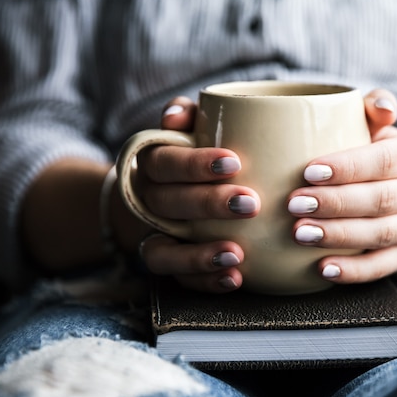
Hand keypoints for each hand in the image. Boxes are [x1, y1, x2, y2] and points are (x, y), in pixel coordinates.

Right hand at [136, 97, 259, 292]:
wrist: (157, 193)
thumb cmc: (188, 154)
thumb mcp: (188, 129)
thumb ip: (185, 115)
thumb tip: (176, 115)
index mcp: (152, 163)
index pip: (165, 161)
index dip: (195, 163)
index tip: (234, 162)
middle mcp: (147, 200)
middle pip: (167, 203)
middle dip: (208, 204)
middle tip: (250, 203)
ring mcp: (152, 235)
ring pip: (162, 251)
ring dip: (199, 255)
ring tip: (237, 254)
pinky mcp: (165, 264)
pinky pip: (177, 279)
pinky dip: (204, 281)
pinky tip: (235, 278)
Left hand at [288, 89, 396, 283]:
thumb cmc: (375, 153)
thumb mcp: (378, 127)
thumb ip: (375, 106)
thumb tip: (381, 106)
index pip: (384, 160)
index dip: (348, 167)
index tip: (309, 171)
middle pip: (380, 200)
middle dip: (335, 203)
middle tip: (295, 204)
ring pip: (379, 234)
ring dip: (338, 235)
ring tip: (300, 234)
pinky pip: (381, 267)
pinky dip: (353, 271)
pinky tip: (323, 268)